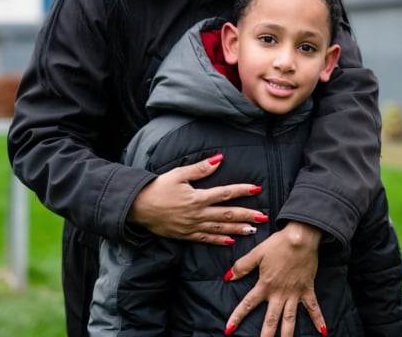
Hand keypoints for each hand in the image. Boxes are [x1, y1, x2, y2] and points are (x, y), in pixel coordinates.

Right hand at [128, 155, 265, 243]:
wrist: (137, 207)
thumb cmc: (158, 188)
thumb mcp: (178, 174)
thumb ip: (200, 169)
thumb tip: (219, 159)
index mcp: (197, 197)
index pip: (225, 193)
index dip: (242, 190)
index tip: (257, 189)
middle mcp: (197, 214)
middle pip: (227, 214)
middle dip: (247, 214)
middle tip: (264, 216)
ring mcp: (192, 227)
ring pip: (220, 229)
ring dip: (238, 229)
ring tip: (253, 229)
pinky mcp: (185, 235)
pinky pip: (205, 239)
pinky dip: (219, 241)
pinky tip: (230, 241)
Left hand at [223, 222, 325, 336]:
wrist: (301, 237)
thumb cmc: (279, 244)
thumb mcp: (257, 253)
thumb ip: (242, 266)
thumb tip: (227, 277)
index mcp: (265, 285)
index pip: (248, 304)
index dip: (237, 317)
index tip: (228, 330)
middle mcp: (279, 293)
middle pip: (270, 320)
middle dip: (265, 336)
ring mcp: (294, 293)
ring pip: (290, 319)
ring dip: (287, 335)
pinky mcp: (307, 289)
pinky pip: (313, 307)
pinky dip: (319, 319)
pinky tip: (323, 331)